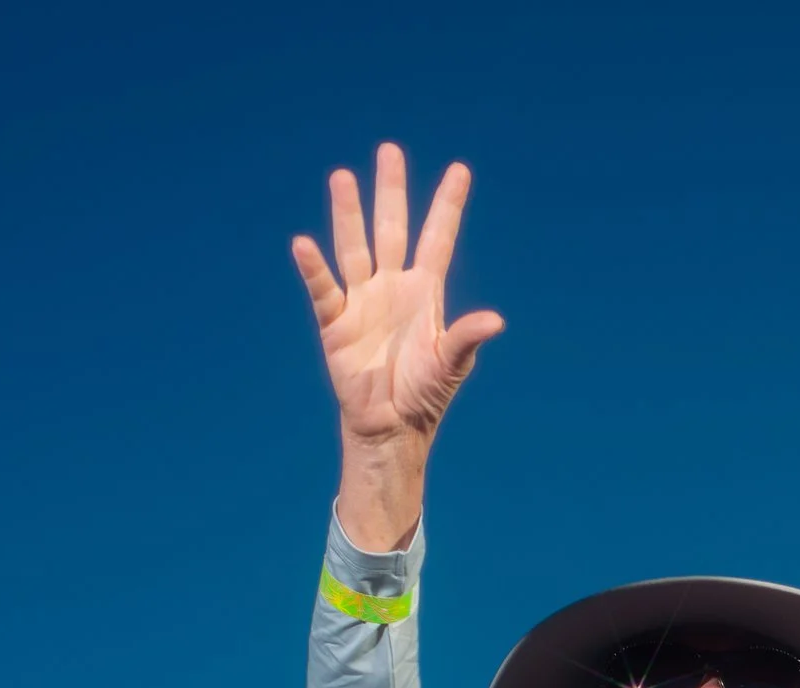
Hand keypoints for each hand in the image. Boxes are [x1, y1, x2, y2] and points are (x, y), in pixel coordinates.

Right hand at [293, 142, 502, 452]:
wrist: (390, 424)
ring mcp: (362, 300)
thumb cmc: (425, 394)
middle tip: (390, 150)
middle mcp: (392, 287)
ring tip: (342, 176)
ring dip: (348, 213)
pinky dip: (313, 268)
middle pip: (391, 228)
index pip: (438, 238)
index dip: (448, 205)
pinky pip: (323, 288)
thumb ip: (467, 337)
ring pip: (354, 246)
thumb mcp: (450, 364)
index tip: (461, 170)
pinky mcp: (334, 321)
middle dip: (391, 191)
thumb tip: (495, 321)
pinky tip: (304, 244)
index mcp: (425, 292)